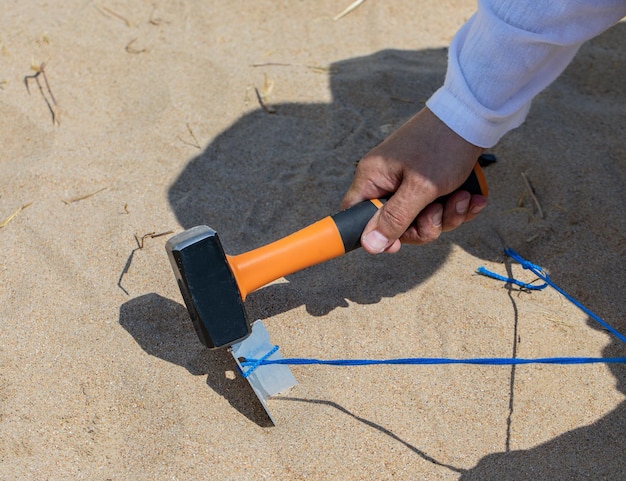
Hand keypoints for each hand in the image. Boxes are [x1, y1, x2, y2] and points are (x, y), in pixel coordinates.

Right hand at [341, 107, 487, 253]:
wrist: (473, 116)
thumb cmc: (443, 146)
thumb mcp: (420, 189)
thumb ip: (394, 219)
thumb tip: (369, 245)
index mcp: (373, 178)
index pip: (355, 215)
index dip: (374, 235)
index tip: (399, 243)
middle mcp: (386, 180)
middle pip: (396, 224)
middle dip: (425, 225)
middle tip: (440, 210)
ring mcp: (407, 181)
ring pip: (421, 218)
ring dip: (447, 215)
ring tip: (463, 197)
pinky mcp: (428, 181)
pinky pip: (436, 207)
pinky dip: (456, 206)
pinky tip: (472, 197)